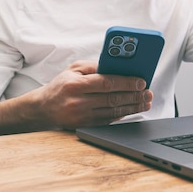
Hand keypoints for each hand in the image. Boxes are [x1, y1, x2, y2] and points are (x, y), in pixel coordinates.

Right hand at [0, 60, 152, 134]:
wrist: (44, 107)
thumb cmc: (61, 85)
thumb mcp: (73, 69)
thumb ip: (94, 66)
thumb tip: (117, 67)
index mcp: (75, 84)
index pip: (106, 83)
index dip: (126, 83)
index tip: (141, 81)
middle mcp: (78, 101)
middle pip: (113, 99)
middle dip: (135, 96)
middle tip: (148, 93)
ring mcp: (81, 116)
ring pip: (113, 111)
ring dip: (133, 107)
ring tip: (146, 102)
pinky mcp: (84, 125)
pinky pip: (108, 120)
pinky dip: (122, 115)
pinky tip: (132, 110)